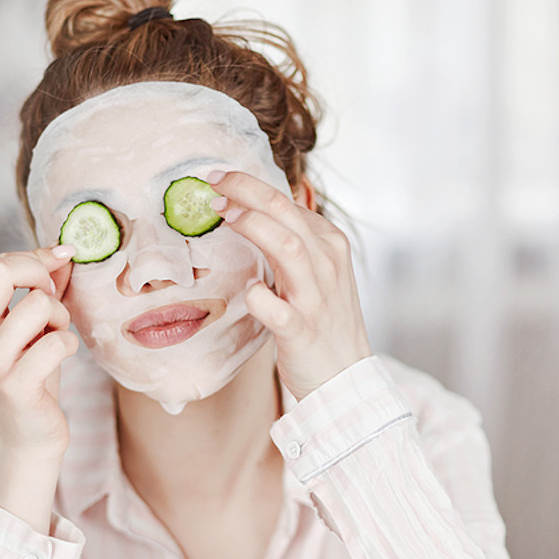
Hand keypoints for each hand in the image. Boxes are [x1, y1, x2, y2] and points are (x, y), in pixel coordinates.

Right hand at [0, 245, 78, 529]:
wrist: (24, 442)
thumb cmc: (31, 383)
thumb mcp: (32, 332)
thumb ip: (43, 291)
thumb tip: (63, 253)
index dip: (36, 258)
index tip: (61, 263)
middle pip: (3, 271)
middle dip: (41, 274)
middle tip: (55, 300)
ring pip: (37, 305)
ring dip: (60, 317)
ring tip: (56, 338)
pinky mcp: (16, 385)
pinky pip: (57, 342)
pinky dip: (69, 345)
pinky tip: (62, 358)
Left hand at [208, 172, 371, 401]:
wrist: (345, 375)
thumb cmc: (322, 321)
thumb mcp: (316, 271)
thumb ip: (293, 240)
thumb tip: (254, 209)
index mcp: (329, 244)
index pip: (287, 202)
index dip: (250, 186)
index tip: (220, 183)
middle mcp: (326, 264)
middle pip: (284, 212)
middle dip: (246, 192)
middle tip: (213, 185)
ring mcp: (315, 297)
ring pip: (287, 247)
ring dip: (252, 226)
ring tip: (223, 217)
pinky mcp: (302, 331)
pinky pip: (278, 310)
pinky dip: (259, 298)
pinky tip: (249, 292)